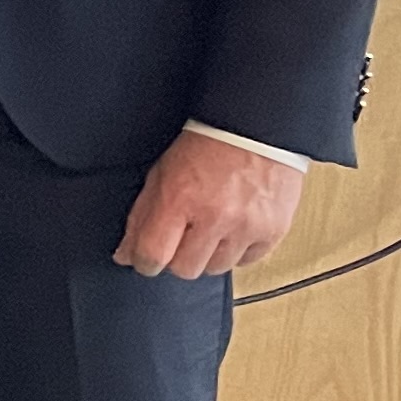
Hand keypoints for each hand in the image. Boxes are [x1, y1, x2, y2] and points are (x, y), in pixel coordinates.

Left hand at [117, 128, 308, 279]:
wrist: (255, 131)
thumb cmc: (206, 147)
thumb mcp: (161, 174)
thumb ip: (142, 216)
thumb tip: (126, 254)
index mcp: (180, 199)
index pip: (153, 255)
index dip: (144, 262)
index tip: (145, 260)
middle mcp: (215, 216)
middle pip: (185, 269)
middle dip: (176, 259)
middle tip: (181, 239)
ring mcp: (247, 226)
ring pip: (216, 269)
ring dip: (207, 255)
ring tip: (209, 228)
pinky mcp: (274, 231)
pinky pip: (247, 262)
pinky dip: (237, 252)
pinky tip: (233, 230)